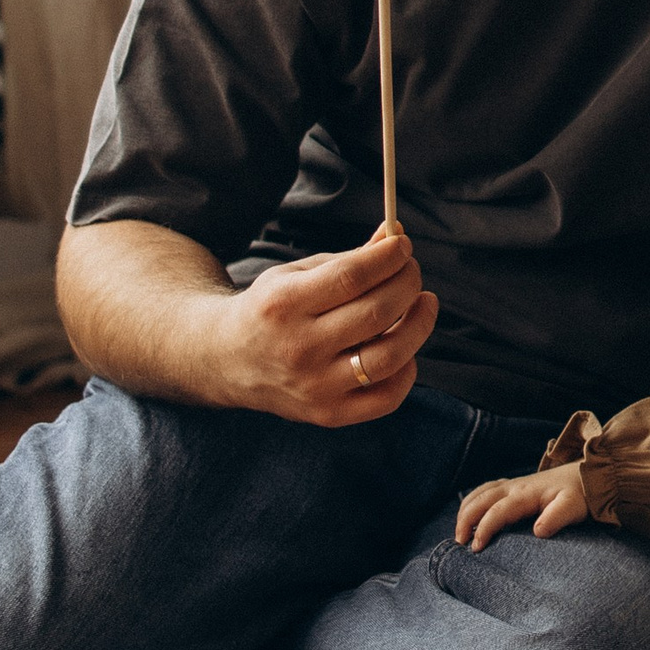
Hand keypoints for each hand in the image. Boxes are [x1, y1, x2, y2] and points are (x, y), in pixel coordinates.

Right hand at [211, 229, 437, 426]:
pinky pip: (386, 398)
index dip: (388, 257)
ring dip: (419, 324)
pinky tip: (406, 347)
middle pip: (376, 313)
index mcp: (284, 303)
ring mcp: (314, 386)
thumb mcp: (296, 274)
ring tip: (423, 303)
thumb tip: (396, 235)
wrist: (226, 360)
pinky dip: (407, 369)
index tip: (403, 244)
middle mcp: (299, 348)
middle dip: (407, 283)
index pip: (352, 276)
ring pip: (389, 356)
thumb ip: (349, 258)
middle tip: (412, 270)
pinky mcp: (328, 414)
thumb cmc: (272, 309)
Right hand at [455, 463, 590, 549]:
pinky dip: (472, 501)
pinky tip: (471, 514)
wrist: (588, 475)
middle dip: (465, 520)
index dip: (484, 528)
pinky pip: (485, 490)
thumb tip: (538, 531)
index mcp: (525, 494)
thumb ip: (556, 518)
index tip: (475, 548)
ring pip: (480, 493)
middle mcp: (514, 486)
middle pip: (481, 499)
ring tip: (459, 533)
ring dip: (466, 510)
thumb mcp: (573, 507)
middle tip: (459, 544)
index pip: (497, 510)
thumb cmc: (579, 494)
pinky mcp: (514, 485)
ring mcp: (513, 484)